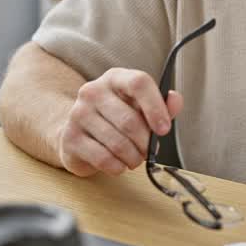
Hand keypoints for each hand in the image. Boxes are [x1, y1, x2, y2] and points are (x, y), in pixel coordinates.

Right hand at [56, 68, 183, 177]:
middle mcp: (93, 91)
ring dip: (133, 158)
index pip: (139, 83)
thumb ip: (162, 105)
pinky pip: (102, 158)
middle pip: (130, 120)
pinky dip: (117, 167)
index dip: (156, 107)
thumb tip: (175, 99)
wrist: (78, 132)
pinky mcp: (70, 138)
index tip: (164, 129)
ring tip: (134, 158)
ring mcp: (78, 113)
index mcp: (115, 78)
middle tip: (147, 151)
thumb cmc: (116, 118)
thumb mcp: (140, 108)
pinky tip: (119, 165)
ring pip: (117, 143)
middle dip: (145, 143)